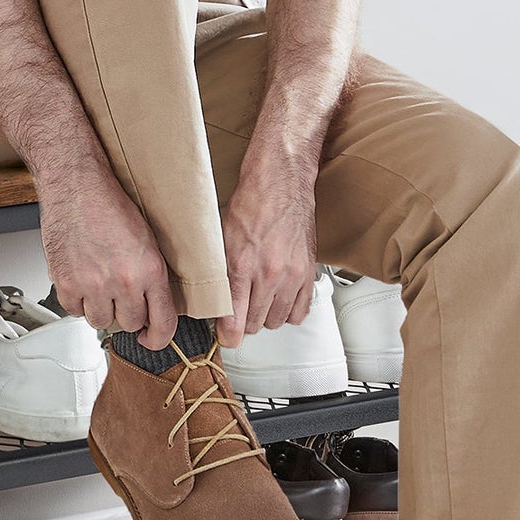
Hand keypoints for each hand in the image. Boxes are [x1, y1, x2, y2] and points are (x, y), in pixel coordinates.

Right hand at [35, 159, 177, 348]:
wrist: (76, 184)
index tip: (151, 338)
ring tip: (100, 286)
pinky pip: (73, 311)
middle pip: (130, 324)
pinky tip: (81, 282)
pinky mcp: (65, 282)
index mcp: (150, 270)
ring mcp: (92, 284)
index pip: (163, 324)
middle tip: (122, 298)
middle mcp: (123, 281)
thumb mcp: (148, 238)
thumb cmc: (109, 202)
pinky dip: (77, 301)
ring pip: (101, 321)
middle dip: (127, 314)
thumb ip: (152, 275)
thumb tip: (156, 304)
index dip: (158, 338)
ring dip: (101, 309)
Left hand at [214, 152, 318, 351]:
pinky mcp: (308, 272)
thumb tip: (210, 299)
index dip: (227, 335)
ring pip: (277, 321)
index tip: (225, 337)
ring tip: (258, 302)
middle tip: (238, 312)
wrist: (280, 182)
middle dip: (244, 323)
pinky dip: (288, 312)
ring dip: (266, 317)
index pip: (234, 319)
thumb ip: (217, 273)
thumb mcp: (221, 238)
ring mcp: (292, 275)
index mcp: (242, 264)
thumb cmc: (250, 204)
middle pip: (256, 325)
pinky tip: (279, 300)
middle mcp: (269, 273)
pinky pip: (300, 311)